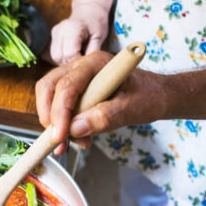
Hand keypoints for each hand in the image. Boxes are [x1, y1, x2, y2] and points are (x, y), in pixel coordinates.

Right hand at [35, 50, 164, 153]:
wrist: (156, 96)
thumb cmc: (148, 97)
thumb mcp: (131, 110)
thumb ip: (105, 117)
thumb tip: (75, 129)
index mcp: (96, 63)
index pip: (68, 85)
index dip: (60, 112)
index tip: (60, 136)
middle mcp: (81, 65)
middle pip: (49, 86)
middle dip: (49, 115)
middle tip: (58, 141)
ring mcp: (77, 76)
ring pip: (50, 95)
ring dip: (54, 122)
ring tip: (75, 142)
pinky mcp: (76, 90)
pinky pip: (59, 105)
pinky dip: (62, 123)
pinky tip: (79, 137)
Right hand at [48, 0, 114, 63]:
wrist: (89, 10)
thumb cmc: (96, 23)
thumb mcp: (99, 37)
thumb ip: (93, 51)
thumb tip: (87, 66)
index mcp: (72, 28)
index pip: (70, 54)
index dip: (79, 61)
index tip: (87, 62)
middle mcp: (60, 30)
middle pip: (60, 57)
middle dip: (72, 62)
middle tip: (83, 60)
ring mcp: (55, 32)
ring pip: (55, 57)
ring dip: (66, 61)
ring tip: (79, 55)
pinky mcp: (53, 35)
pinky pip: (55, 53)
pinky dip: (63, 56)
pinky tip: (73, 52)